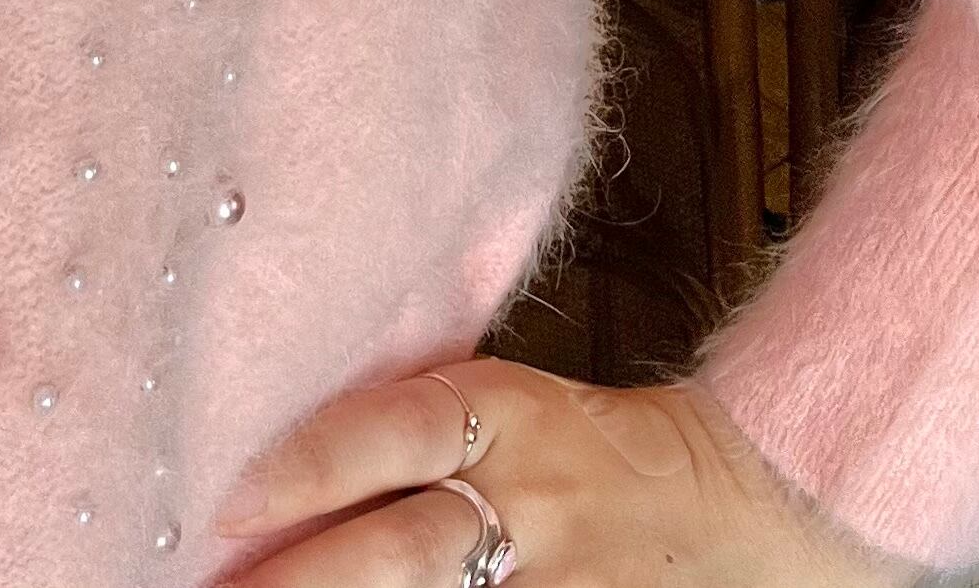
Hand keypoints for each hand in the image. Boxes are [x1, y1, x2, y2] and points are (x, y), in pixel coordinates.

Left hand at [213, 361, 922, 587]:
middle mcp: (533, 502)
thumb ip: (406, 435)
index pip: (390, 430)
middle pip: (402, 555)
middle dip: (302, 586)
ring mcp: (569, 587)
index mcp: (503, 414)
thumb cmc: (590, 452)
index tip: (221, 502)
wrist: (757, 504)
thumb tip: (257, 475)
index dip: (305, 464)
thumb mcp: (506, 410)